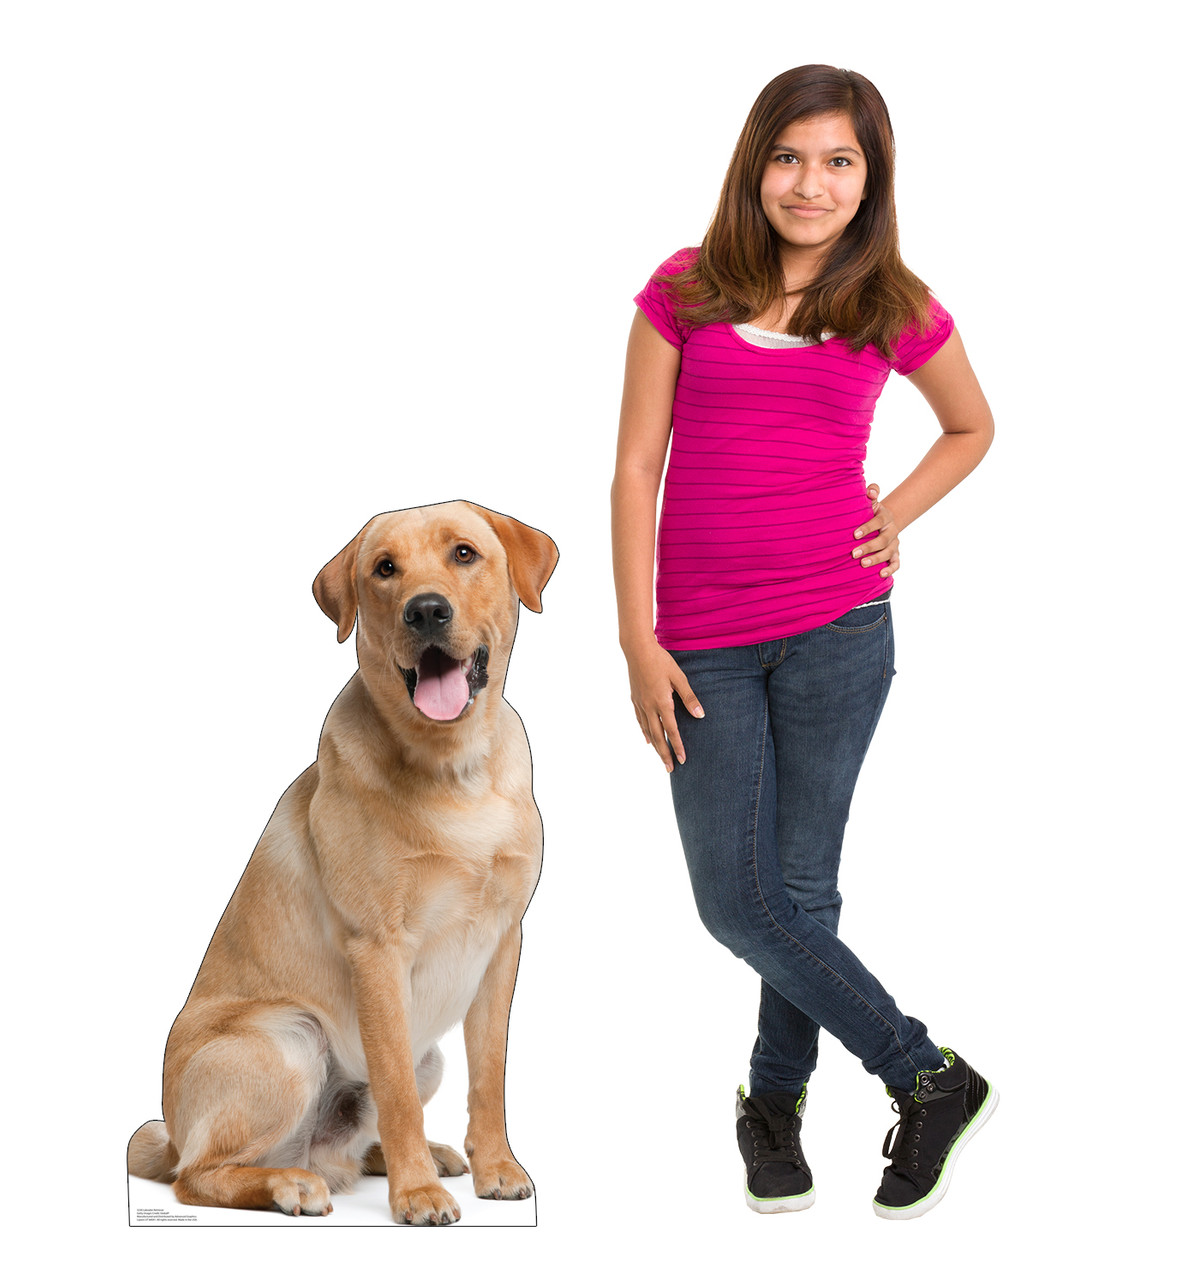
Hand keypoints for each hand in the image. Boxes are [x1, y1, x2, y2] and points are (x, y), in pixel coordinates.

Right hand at [623, 639, 703, 772]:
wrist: (637, 650)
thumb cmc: (661, 661)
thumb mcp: (679, 677)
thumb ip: (689, 697)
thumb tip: (700, 715)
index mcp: (662, 702)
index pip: (671, 730)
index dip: (678, 746)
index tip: (683, 760)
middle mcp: (649, 707)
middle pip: (657, 736)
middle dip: (665, 754)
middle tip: (670, 769)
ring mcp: (640, 704)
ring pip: (647, 731)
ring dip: (655, 746)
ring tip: (661, 758)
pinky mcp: (635, 699)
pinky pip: (640, 721)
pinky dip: (644, 732)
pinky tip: (648, 739)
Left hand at [852, 483, 899, 577]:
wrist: (884, 520)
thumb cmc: (870, 511)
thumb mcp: (871, 501)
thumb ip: (871, 493)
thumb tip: (871, 491)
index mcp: (885, 516)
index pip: (878, 521)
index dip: (867, 528)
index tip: (854, 534)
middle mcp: (891, 530)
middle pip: (883, 540)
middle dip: (869, 547)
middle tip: (853, 553)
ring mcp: (894, 543)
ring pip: (888, 552)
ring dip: (876, 559)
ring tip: (863, 564)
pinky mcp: (895, 554)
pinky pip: (896, 563)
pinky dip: (890, 569)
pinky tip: (881, 574)